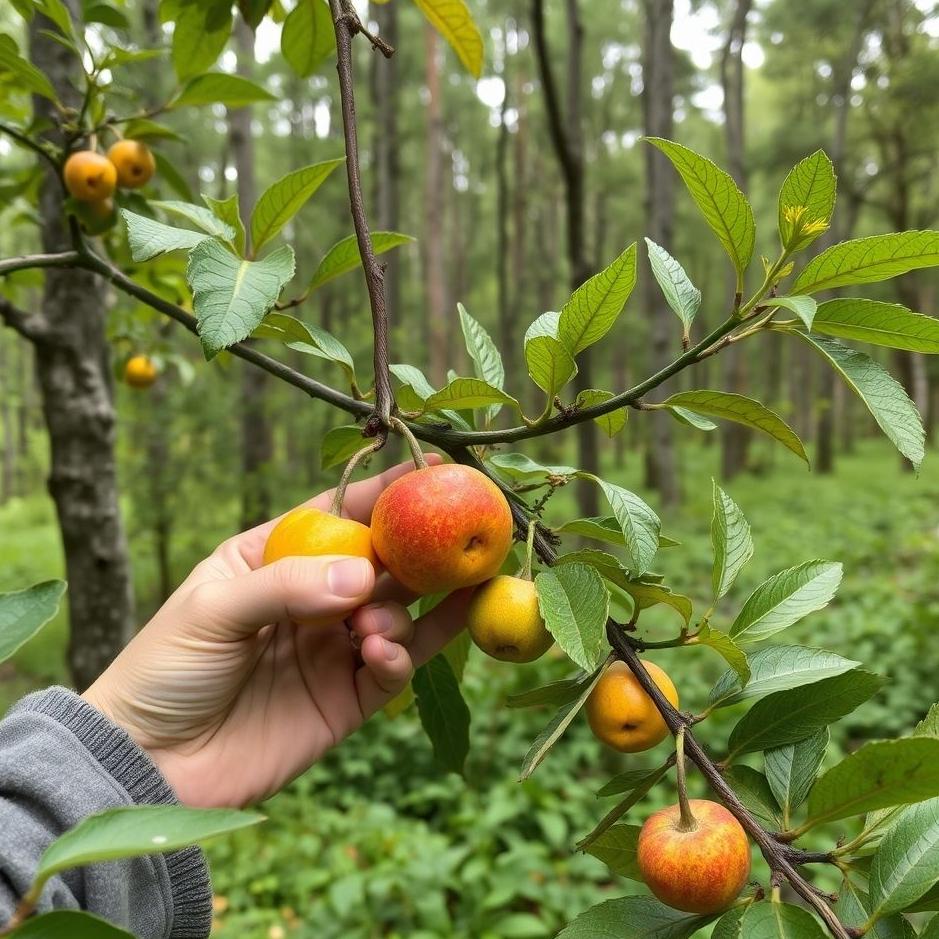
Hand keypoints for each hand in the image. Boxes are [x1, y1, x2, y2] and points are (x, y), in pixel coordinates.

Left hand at [83, 456, 468, 807]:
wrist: (149, 766)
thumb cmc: (164, 670)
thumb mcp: (212, 611)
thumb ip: (286, 587)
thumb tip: (363, 575)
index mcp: (273, 560)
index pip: (337, 514)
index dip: (383, 493)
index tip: (431, 466)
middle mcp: (312, 600)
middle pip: (380, 563)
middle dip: (416, 551)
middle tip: (448, 541)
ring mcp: (332, 650)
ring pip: (396, 615)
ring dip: (401, 612)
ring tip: (373, 627)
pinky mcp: (346, 700)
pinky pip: (392, 670)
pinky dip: (399, 657)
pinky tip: (380, 653)